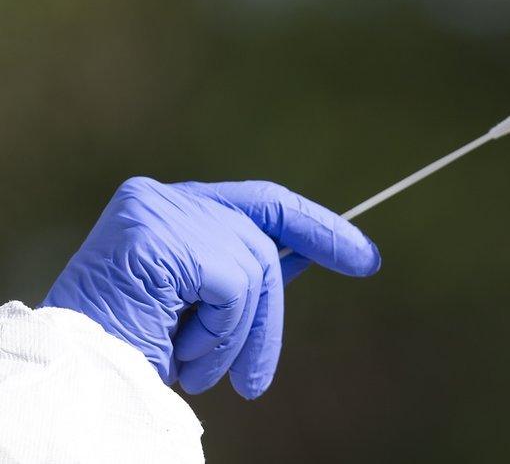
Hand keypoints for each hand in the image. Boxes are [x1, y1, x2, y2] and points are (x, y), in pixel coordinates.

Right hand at [42, 177, 380, 398]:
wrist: (75, 381)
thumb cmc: (128, 349)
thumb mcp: (199, 307)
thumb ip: (242, 270)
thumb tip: (305, 254)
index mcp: (168, 208)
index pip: (261, 202)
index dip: (317, 227)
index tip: (364, 256)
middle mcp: (161, 198)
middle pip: (261, 242)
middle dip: (270, 315)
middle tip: (258, 380)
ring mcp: (159, 210)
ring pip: (254, 265)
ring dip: (239, 335)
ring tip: (201, 369)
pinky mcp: (159, 235)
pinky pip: (234, 285)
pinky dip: (222, 331)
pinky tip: (184, 352)